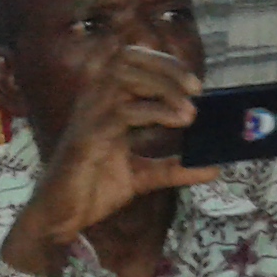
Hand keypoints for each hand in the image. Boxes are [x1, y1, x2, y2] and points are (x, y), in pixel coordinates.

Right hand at [2, 45, 218, 276]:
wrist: (63, 216)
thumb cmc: (94, 188)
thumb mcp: (143, 175)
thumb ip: (175, 168)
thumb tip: (214, 167)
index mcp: (105, 103)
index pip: (130, 60)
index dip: (162, 62)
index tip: (194, 83)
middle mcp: (93, 102)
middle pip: (126, 60)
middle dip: (165, 69)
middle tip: (197, 90)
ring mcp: (88, 117)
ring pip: (122, 79)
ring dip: (162, 88)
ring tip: (190, 112)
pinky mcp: (85, 137)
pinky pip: (120, 113)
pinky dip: (153, 112)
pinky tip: (176, 122)